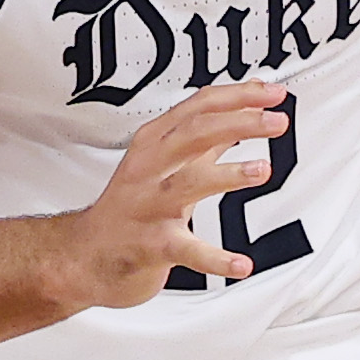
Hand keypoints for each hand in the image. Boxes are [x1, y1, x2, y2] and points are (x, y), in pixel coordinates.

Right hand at [57, 82, 288, 308]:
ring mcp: (147, 206)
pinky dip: (215, 258)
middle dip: (239, 123)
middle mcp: (149, 169)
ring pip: (187, 183)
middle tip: (276, 122)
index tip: (273, 95)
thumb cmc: (127, 208)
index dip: (238, 97)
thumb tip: (241, 113)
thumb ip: (203, 140)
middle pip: (194, 134)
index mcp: (154, 144)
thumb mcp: (163, 164)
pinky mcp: (149, 245)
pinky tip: (241, 264)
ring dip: (227, 174)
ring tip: (262, 171)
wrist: (83, 256)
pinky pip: (185, 250)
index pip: (198, 108)